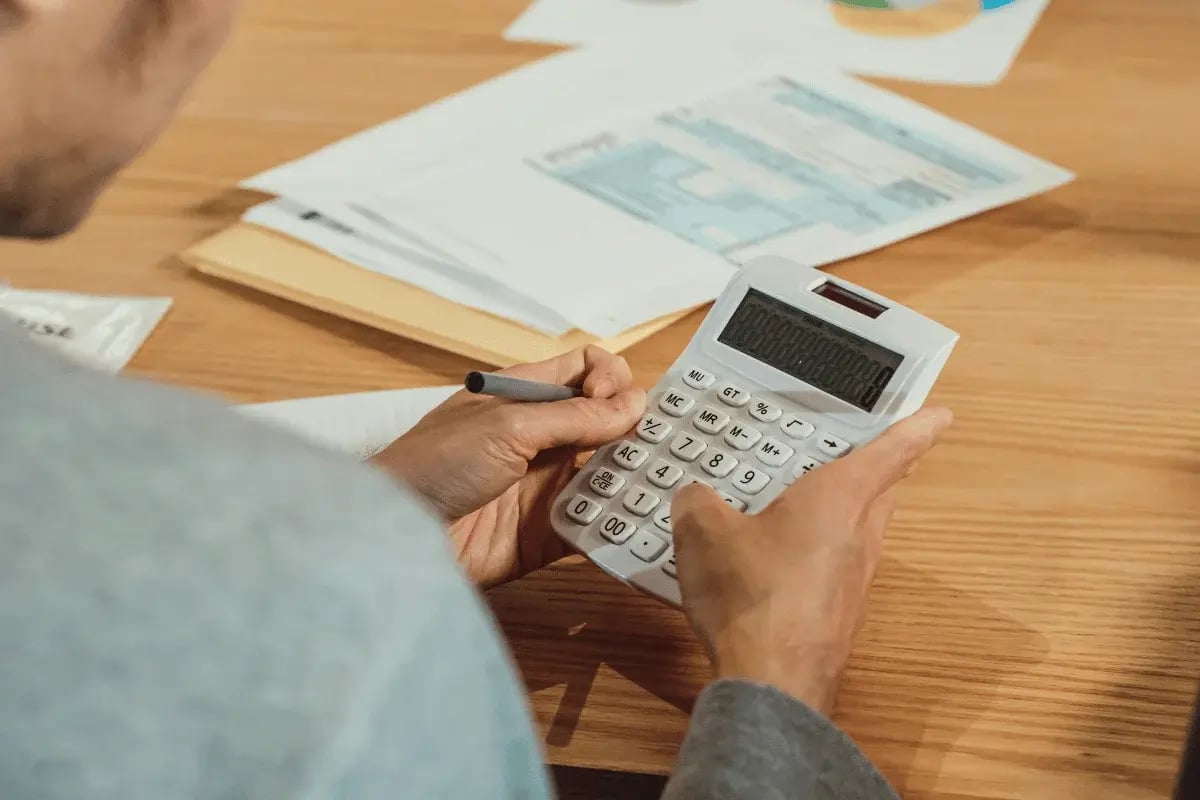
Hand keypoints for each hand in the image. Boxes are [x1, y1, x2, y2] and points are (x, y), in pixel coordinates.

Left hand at [372, 346, 644, 588]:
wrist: (397, 537)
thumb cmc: (434, 465)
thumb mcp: (507, 428)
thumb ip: (574, 417)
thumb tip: (634, 404)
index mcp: (527, 396)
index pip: (586, 369)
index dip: (610, 378)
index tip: (611, 403)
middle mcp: (541, 436)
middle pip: (606, 422)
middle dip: (636, 430)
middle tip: (659, 447)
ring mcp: (545, 484)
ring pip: (607, 474)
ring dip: (632, 478)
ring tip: (658, 488)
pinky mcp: (547, 532)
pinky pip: (593, 525)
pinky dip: (616, 525)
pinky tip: (637, 525)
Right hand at [670, 407, 952, 712]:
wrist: (771, 682)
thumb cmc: (750, 596)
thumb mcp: (703, 532)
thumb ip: (698, 501)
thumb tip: (694, 496)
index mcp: (838, 498)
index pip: (890, 452)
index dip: (916, 428)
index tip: (941, 415)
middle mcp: (859, 535)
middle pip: (881, 493)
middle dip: (876, 472)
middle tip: (862, 456)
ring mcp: (855, 580)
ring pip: (860, 533)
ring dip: (842, 516)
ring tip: (803, 507)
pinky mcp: (839, 615)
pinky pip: (835, 570)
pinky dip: (816, 557)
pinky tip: (778, 566)